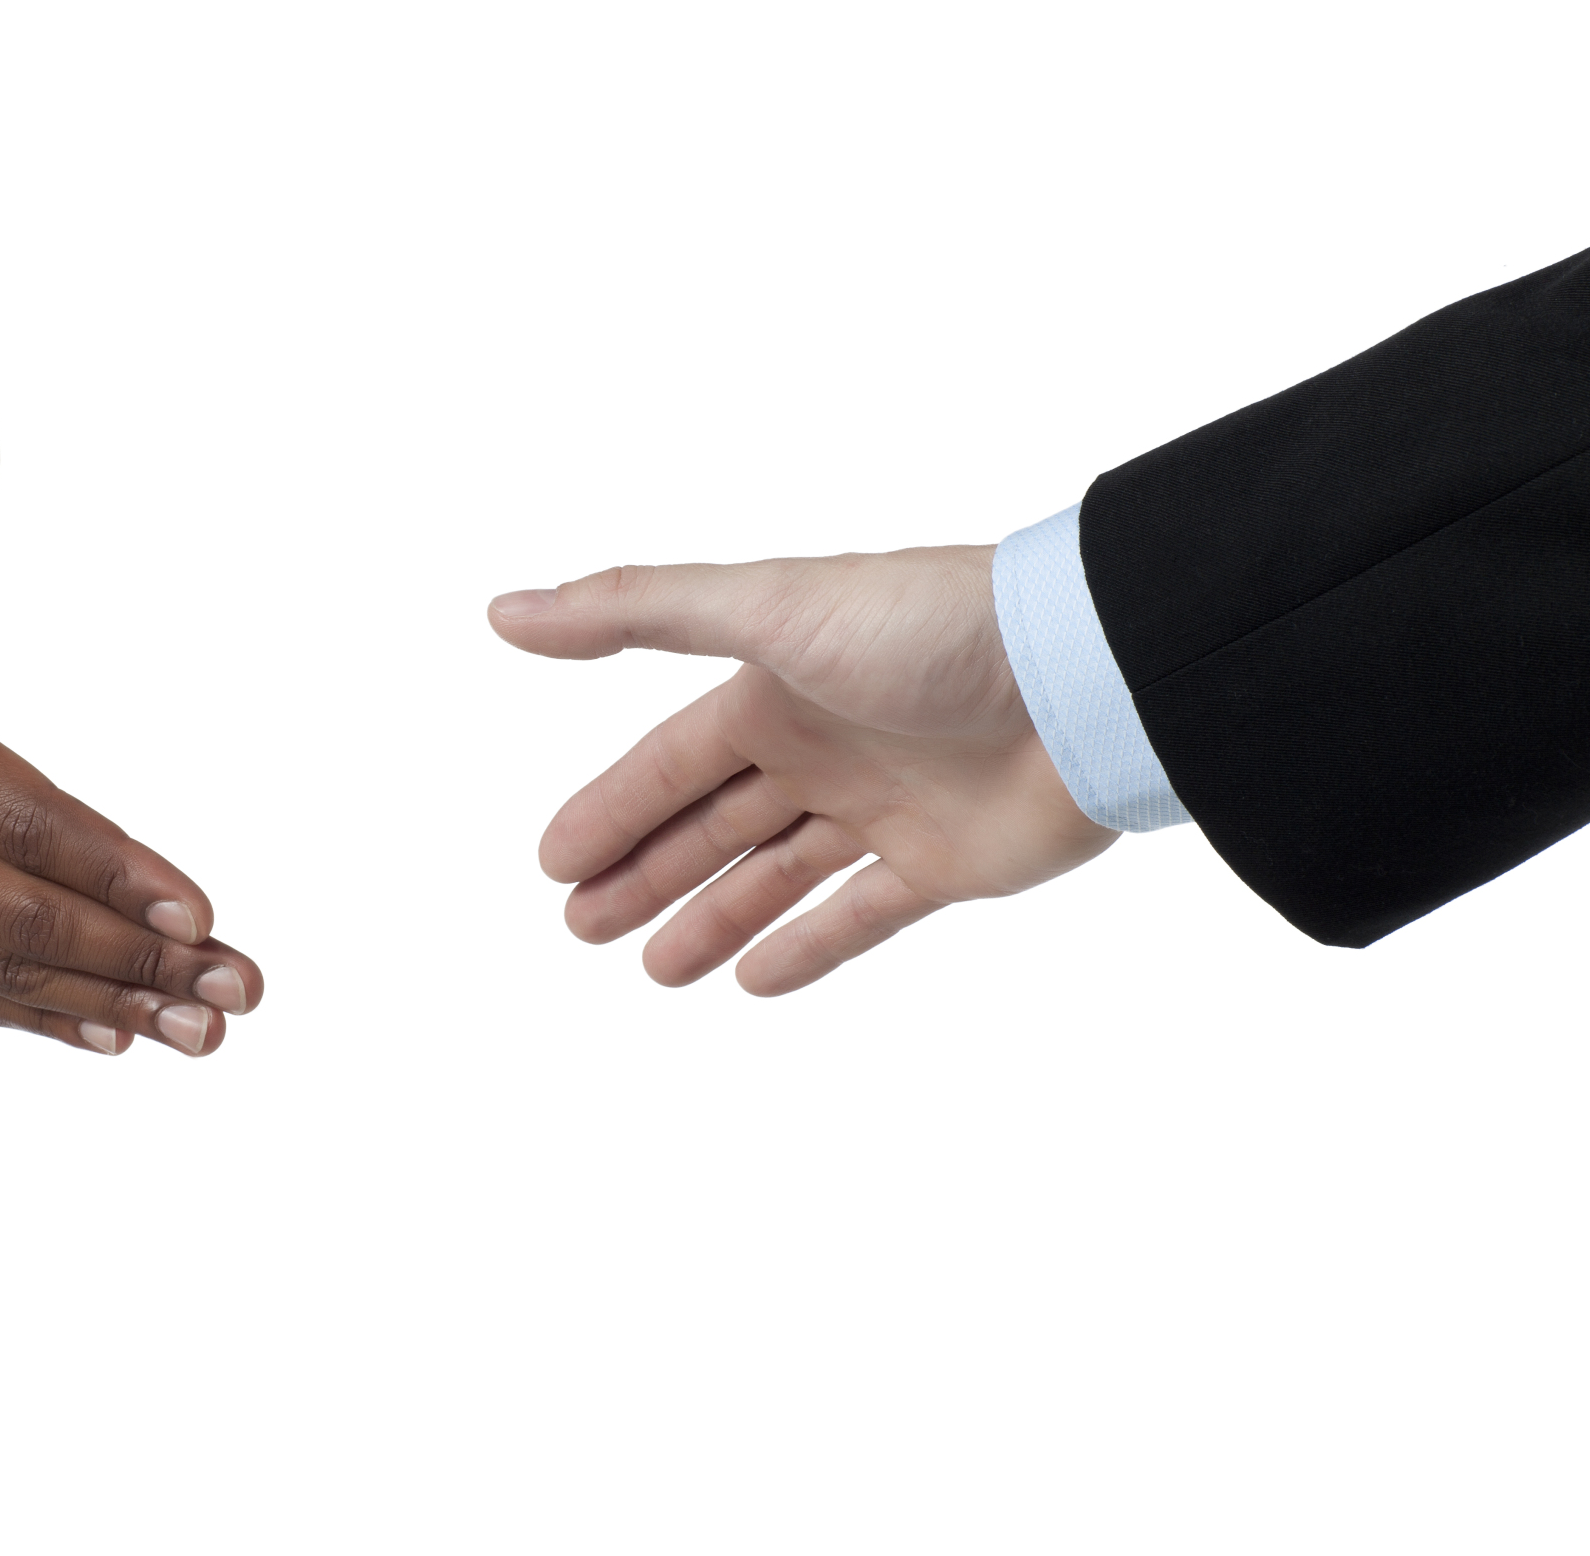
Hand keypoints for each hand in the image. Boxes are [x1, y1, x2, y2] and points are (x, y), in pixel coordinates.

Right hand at [0, 402, 261, 1055]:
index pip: (23, 815)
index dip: (113, 869)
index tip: (198, 909)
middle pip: (26, 912)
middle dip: (144, 957)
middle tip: (241, 986)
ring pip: (4, 970)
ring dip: (114, 1003)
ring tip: (206, 1029)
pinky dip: (39, 1021)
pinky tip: (117, 1036)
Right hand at [488, 548, 1115, 994]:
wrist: (1083, 677)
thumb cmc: (927, 627)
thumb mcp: (765, 609)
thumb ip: (636, 612)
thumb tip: (505, 611)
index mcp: (776, 686)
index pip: (671, 763)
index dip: (612, 811)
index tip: (553, 865)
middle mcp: (825, 745)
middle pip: (713, 823)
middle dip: (645, 872)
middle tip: (580, 926)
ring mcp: (886, 807)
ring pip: (777, 874)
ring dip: (712, 916)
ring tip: (650, 966)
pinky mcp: (947, 864)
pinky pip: (862, 914)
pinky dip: (808, 947)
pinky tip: (754, 981)